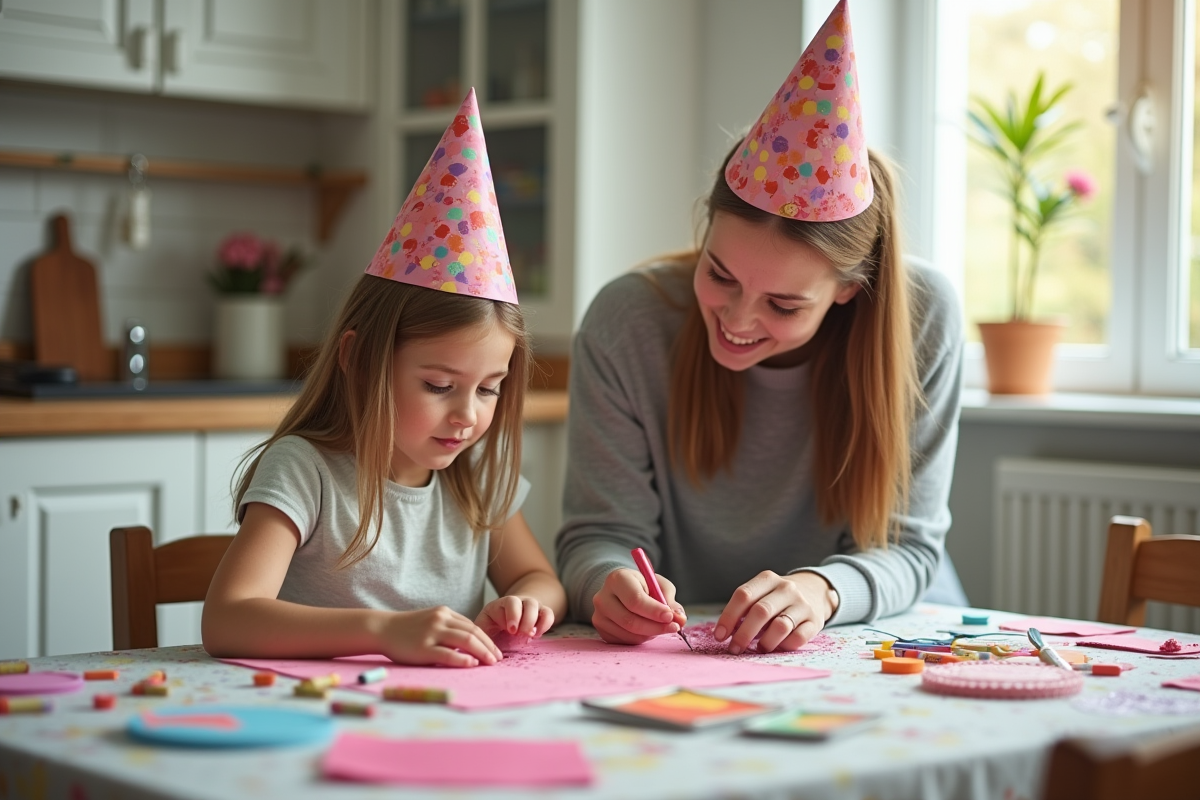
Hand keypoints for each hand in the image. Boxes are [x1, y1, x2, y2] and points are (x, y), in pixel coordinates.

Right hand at [375, 606, 502, 667]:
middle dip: (489, 646)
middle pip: (473, 633)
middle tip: (498, 659)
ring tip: (491, 663)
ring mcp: (432, 633)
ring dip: (482, 652)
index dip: (487, 639)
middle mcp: (441, 620)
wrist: (382, 629)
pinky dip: (462, 659)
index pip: (472, 626)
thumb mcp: (431, 622)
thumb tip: (470, 644)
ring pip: (465, 641)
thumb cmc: (407, 629)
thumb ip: (448, 629)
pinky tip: (472, 664)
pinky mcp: (423, 648)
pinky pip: (447, 654)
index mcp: (445, 613)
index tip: (495, 651)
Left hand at [476, 595, 554, 640]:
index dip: (512, 615)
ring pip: (537, 606)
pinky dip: (546, 624)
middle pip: (527, 603)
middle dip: (526, 619)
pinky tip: (537, 635)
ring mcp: (530, 607)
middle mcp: (517, 602)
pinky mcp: (541, 614)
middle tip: (522, 634)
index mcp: (500, 605)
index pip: (510, 603)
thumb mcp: (483, 628)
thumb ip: (480, 635)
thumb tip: (476, 649)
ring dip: (535, 621)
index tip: (511, 630)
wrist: (504, 622)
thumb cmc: (491, 628)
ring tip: (531, 636)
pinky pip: (548, 614)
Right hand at [591, 568, 687, 644]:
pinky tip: (646, 629)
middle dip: (656, 627)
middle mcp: (603, 597)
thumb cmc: (643, 586)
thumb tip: (680, 618)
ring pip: (629, 634)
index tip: (670, 617)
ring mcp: (599, 615)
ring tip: (659, 625)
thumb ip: (670, 600)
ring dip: (650, 633)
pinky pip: (625, 641)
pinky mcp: (601, 630)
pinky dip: (641, 639)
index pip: (635, 600)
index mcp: (617, 579)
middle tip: (674, 627)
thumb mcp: (658, 585)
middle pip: (630, 620)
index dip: (654, 611)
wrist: (621, 590)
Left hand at [713, 571, 838, 653]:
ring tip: (758, 648)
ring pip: (780, 626)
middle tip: (734, 648)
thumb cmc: (776, 597)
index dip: (729, 617)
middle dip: (744, 634)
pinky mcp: (815, 621)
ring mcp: (802, 604)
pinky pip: (798, 638)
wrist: (814, 591)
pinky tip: (778, 647)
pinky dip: (784, 646)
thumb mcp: (761, 593)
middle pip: (761, 611)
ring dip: (765, 642)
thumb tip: (724, 632)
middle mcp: (786, 589)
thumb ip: (744, 609)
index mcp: (767, 579)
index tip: (719, 636)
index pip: (743, 595)